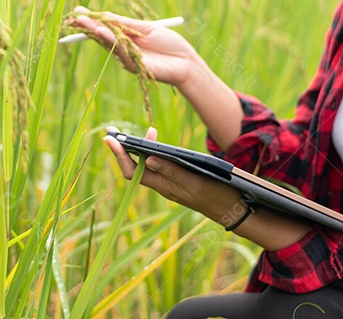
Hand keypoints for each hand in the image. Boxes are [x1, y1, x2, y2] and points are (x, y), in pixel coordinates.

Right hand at [69, 6, 205, 87]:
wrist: (186, 62)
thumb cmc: (170, 44)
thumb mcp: (147, 28)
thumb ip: (126, 24)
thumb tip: (105, 15)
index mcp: (128, 36)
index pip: (106, 27)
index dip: (92, 20)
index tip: (78, 12)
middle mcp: (124, 48)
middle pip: (102, 35)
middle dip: (88, 26)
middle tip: (72, 18)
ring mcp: (127, 57)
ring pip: (108, 42)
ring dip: (95, 31)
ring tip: (84, 21)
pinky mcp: (133, 65)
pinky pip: (119, 50)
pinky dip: (110, 40)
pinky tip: (101, 31)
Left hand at [102, 127, 243, 225]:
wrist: (231, 210)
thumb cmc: (216, 196)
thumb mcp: (195, 182)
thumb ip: (173, 171)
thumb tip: (148, 160)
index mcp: (164, 186)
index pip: (133, 171)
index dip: (120, 155)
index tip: (111, 138)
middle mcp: (163, 185)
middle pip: (136, 167)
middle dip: (124, 149)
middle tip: (115, 131)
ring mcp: (170, 184)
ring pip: (147, 166)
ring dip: (140, 150)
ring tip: (143, 131)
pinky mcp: (178, 181)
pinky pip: (159, 167)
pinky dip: (155, 153)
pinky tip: (158, 144)